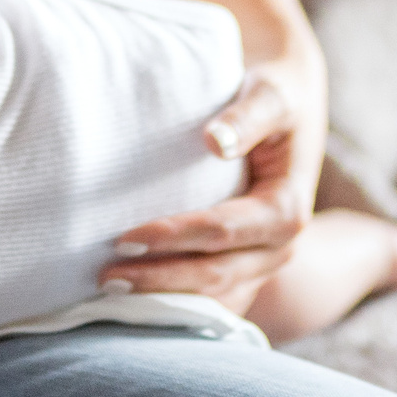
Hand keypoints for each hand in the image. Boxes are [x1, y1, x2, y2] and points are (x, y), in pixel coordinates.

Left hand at [102, 43, 328, 303]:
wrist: (292, 104)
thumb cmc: (276, 95)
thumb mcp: (270, 97)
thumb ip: (247, 118)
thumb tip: (215, 141)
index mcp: (286, 211)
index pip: (221, 230)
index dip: (173, 237)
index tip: (124, 236)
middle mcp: (279, 247)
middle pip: (215, 274)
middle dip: (159, 279)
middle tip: (104, 276)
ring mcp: (264, 263)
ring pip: (213, 296)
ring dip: (164, 299)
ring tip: (109, 295)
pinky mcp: (248, 266)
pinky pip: (213, 296)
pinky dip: (176, 302)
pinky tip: (134, 300)